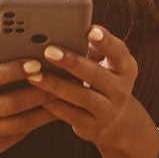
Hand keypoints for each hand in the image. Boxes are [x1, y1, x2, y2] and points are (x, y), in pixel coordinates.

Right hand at [0, 44, 57, 157]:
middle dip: (40, 90)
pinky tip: (55, 110)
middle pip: (10, 103)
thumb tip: (17, 43)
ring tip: (67, 93)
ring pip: (20, 123)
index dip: (12, 70)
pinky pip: (19, 134)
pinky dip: (39, 122)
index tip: (37, 62)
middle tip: (65, 78)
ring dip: (46, 108)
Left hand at [28, 25, 158, 157]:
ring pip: (80, 96)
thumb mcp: (105, 63)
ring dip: (55, 85)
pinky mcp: (91, 127)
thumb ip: (91, 48)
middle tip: (48, 50)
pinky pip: (68, 114)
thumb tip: (63, 30)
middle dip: (72, 62)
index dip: (106, 41)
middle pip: (96, 75)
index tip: (90, 30)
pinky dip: (51, 104)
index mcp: (125, 68)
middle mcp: (120, 90)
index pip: (118, 52)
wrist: (116, 121)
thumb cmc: (102, 79)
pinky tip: (34, 94)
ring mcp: (107, 111)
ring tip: (33, 74)